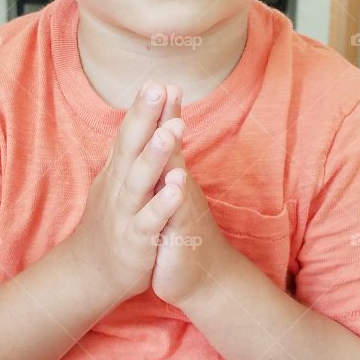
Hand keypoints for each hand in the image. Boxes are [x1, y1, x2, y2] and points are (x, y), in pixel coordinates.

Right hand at [68, 81, 185, 306]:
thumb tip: (143, 115)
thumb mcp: (118, 182)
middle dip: (144, 118)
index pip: (129, 133)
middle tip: (157, 88)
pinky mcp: (135, 240)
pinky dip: (163, 203)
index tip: (156, 81)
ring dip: (156, 154)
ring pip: (140, 180)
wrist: (89, 273)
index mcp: (117, 172)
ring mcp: (125, 213)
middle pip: (130, 147)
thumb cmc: (112, 222)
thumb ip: (132, 151)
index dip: (141, 109)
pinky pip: (150, 220)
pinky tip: (179, 187)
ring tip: (172, 129)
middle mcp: (118, 187)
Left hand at [150, 88, 235, 310]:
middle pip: (171, 149)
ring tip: (171, 128)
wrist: (203, 279)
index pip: (164, 140)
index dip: (161, 112)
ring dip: (173, 153)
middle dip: (167, 119)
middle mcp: (179, 189)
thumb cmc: (181, 234)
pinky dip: (176, 200)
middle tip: (164, 86)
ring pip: (176, 178)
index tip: (157, 80)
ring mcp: (182, 211)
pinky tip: (177, 183)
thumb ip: (166, 168)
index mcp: (170, 178)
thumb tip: (160, 140)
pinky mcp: (181, 237)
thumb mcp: (170, 198)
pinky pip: (178, 216)